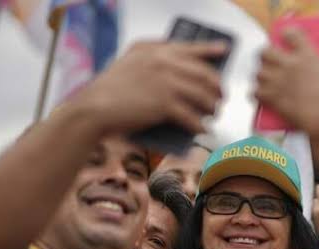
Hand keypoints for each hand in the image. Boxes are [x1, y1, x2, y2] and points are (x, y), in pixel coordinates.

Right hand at [75, 41, 226, 135]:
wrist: (94, 108)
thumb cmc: (110, 90)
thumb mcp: (129, 62)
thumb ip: (152, 59)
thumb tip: (182, 72)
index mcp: (153, 49)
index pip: (189, 46)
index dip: (209, 49)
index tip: (224, 50)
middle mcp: (162, 62)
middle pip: (202, 74)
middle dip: (216, 87)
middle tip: (220, 97)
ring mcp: (165, 83)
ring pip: (202, 95)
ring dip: (212, 107)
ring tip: (213, 114)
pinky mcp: (164, 105)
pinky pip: (191, 116)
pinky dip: (199, 125)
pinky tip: (202, 130)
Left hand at [255, 29, 318, 137]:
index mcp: (306, 55)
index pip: (291, 34)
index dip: (285, 33)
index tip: (284, 36)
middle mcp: (289, 65)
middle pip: (266, 51)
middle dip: (264, 55)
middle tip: (268, 61)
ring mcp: (279, 81)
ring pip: (259, 72)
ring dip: (260, 76)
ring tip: (265, 80)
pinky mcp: (272, 97)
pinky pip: (255, 92)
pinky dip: (256, 94)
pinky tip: (259, 95)